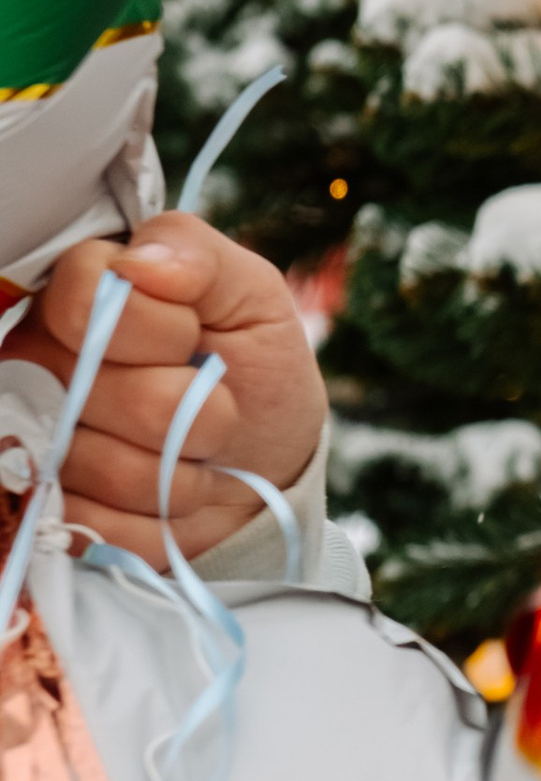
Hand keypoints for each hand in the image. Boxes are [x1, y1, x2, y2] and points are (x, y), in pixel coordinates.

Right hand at [19, 217, 326, 566]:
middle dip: (186, 409)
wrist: (266, 470)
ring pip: (92, 464)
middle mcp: (39, 363)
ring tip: (193, 454)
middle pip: (90, 387)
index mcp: (82, 295)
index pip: (82, 298)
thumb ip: (199, 256)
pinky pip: (91, 524)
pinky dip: (154, 521)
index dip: (156, 329)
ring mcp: (34, 438)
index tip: (196, 340)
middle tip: (213, 406)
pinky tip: (169, 500)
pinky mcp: (48, 510)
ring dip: (175, 471)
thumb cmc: (255, 372)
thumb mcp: (253, 299)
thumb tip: (140, 260)